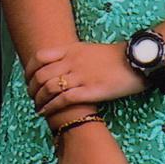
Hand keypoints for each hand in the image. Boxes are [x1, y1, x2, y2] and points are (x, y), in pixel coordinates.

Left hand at [24, 40, 147, 116]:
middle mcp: (73, 61)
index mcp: (72, 49)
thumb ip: (73, 56)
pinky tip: (46, 113)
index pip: (40, 57)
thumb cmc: (115, 57)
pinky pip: (64, 99)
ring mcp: (81, 76)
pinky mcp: (91, 90)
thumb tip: (60, 67)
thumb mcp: (90, 50)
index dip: (29, 71)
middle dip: (31, 89)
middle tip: (32, 98)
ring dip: (39, 100)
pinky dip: (51, 107)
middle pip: (41, 75)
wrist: (136, 60)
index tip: (28, 81)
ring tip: (38, 108)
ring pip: (49, 88)